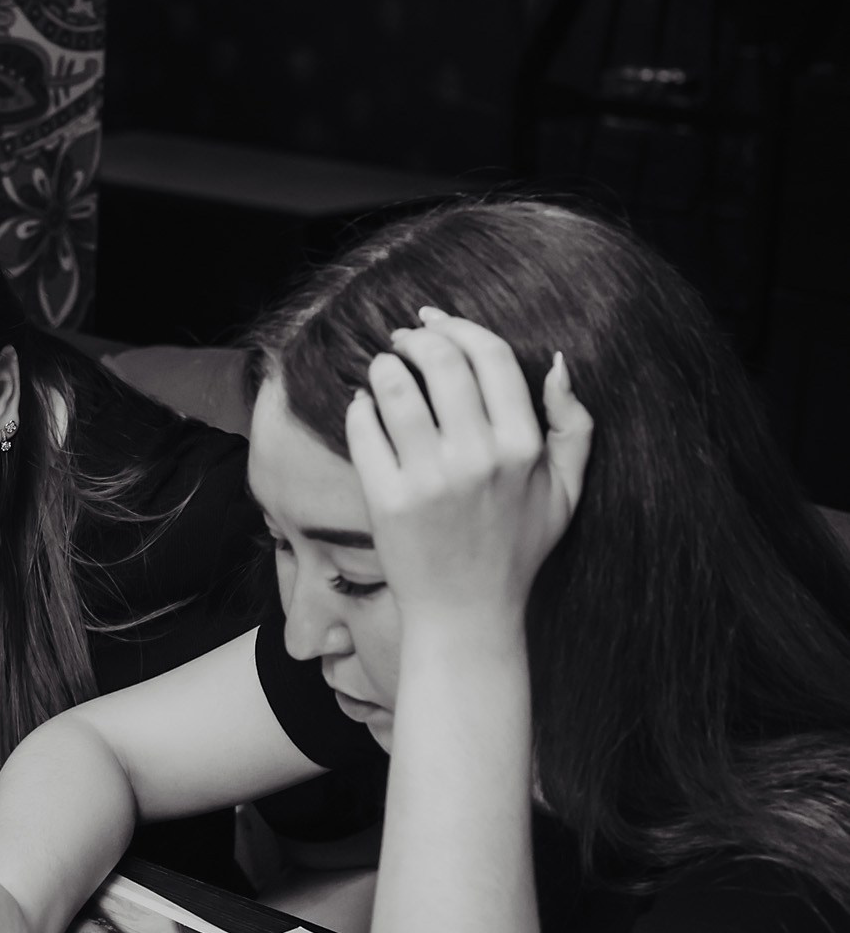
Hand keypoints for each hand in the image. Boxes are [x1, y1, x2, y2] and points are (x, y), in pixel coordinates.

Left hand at [345, 308, 593, 628]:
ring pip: (396, 388)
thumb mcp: (565, 491)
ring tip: (384, 368)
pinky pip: (364, 428)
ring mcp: (430, 480)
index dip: (459, 326)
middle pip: (442, 361)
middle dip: (417, 336)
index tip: (436, 320)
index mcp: (523, 448)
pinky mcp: (388, 500)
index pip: (491, 357)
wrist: (468, 613)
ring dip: (385, 365)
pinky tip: (364, 406)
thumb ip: (574, 426)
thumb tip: (558, 362)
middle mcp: (478, 459)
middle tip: (404, 338)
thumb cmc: (517, 548)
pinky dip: (359, 407)